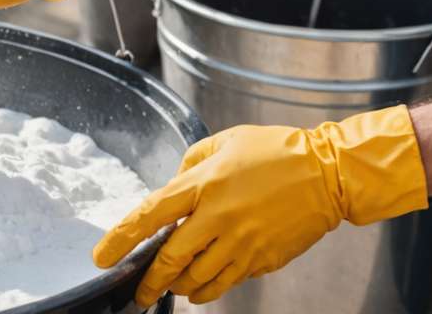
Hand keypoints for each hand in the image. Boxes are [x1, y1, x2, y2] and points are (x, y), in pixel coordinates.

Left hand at [93, 106, 428, 306]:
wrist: (328, 174)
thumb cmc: (278, 151)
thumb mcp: (227, 139)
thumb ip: (193, 160)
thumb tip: (174, 181)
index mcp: (205, 183)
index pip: (151, 215)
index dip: (121, 237)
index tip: (102, 256)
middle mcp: (218, 217)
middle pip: (170, 259)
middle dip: (148, 281)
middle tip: (139, 291)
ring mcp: (241, 243)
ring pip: (196, 279)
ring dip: (177, 286)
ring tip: (171, 285)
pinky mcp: (261, 260)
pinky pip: (225, 283)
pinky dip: (207, 289)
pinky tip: (200, 287)